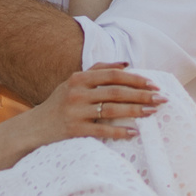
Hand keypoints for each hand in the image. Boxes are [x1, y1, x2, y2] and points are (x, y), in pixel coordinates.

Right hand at [25, 66, 162, 144]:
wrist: (34, 128)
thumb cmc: (58, 104)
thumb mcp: (73, 83)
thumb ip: (97, 71)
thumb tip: (126, 64)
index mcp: (79, 78)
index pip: (113, 75)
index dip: (135, 79)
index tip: (153, 83)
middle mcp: (77, 93)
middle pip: (116, 92)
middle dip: (142, 94)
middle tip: (162, 98)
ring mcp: (76, 112)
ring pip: (112, 110)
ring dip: (136, 111)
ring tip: (153, 112)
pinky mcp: (75, 130)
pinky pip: (102, 130)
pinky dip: (120, 131)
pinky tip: (134, 132)